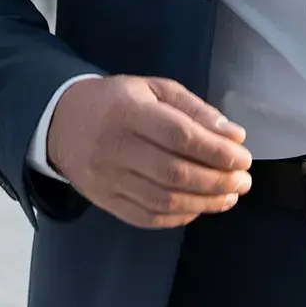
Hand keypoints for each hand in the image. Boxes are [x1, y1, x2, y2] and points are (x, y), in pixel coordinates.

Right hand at [45, 75, 254, 229]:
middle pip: (175, 172)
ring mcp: (107, 178)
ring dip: (205, 203)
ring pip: (163, 200)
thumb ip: (194, 109)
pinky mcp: (104, 201)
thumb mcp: (153, 89)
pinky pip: (147, 217)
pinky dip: (179, 216)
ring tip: (229, 196)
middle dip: (217, 181)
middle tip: (243, 181)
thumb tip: (233, 135)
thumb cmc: (116, 101)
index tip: (243, 158)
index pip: (179, 136)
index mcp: (127, 111)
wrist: (62, 122)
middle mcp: (114, 147)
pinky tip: (200, 207)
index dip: (216, 151)